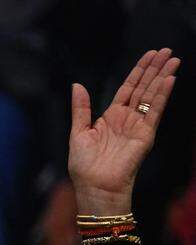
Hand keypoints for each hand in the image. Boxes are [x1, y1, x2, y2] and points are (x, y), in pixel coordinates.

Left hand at [69, 49, 179, 215]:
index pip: (128, 88)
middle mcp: (127, 119)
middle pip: (143, 88)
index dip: (138, 71)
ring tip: (172, 58)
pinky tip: (169, 79)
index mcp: (110, 117)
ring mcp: (138, 126)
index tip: (149, 55)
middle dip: (154, 69)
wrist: (95, 187)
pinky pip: (155, 111)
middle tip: (166, 50)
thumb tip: (77, 85)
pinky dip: (162, 95)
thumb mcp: (78, 132)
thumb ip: (81, 108)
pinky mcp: (145, 135)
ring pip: (152, 95)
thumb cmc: (84, 166)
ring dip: (162, 76)